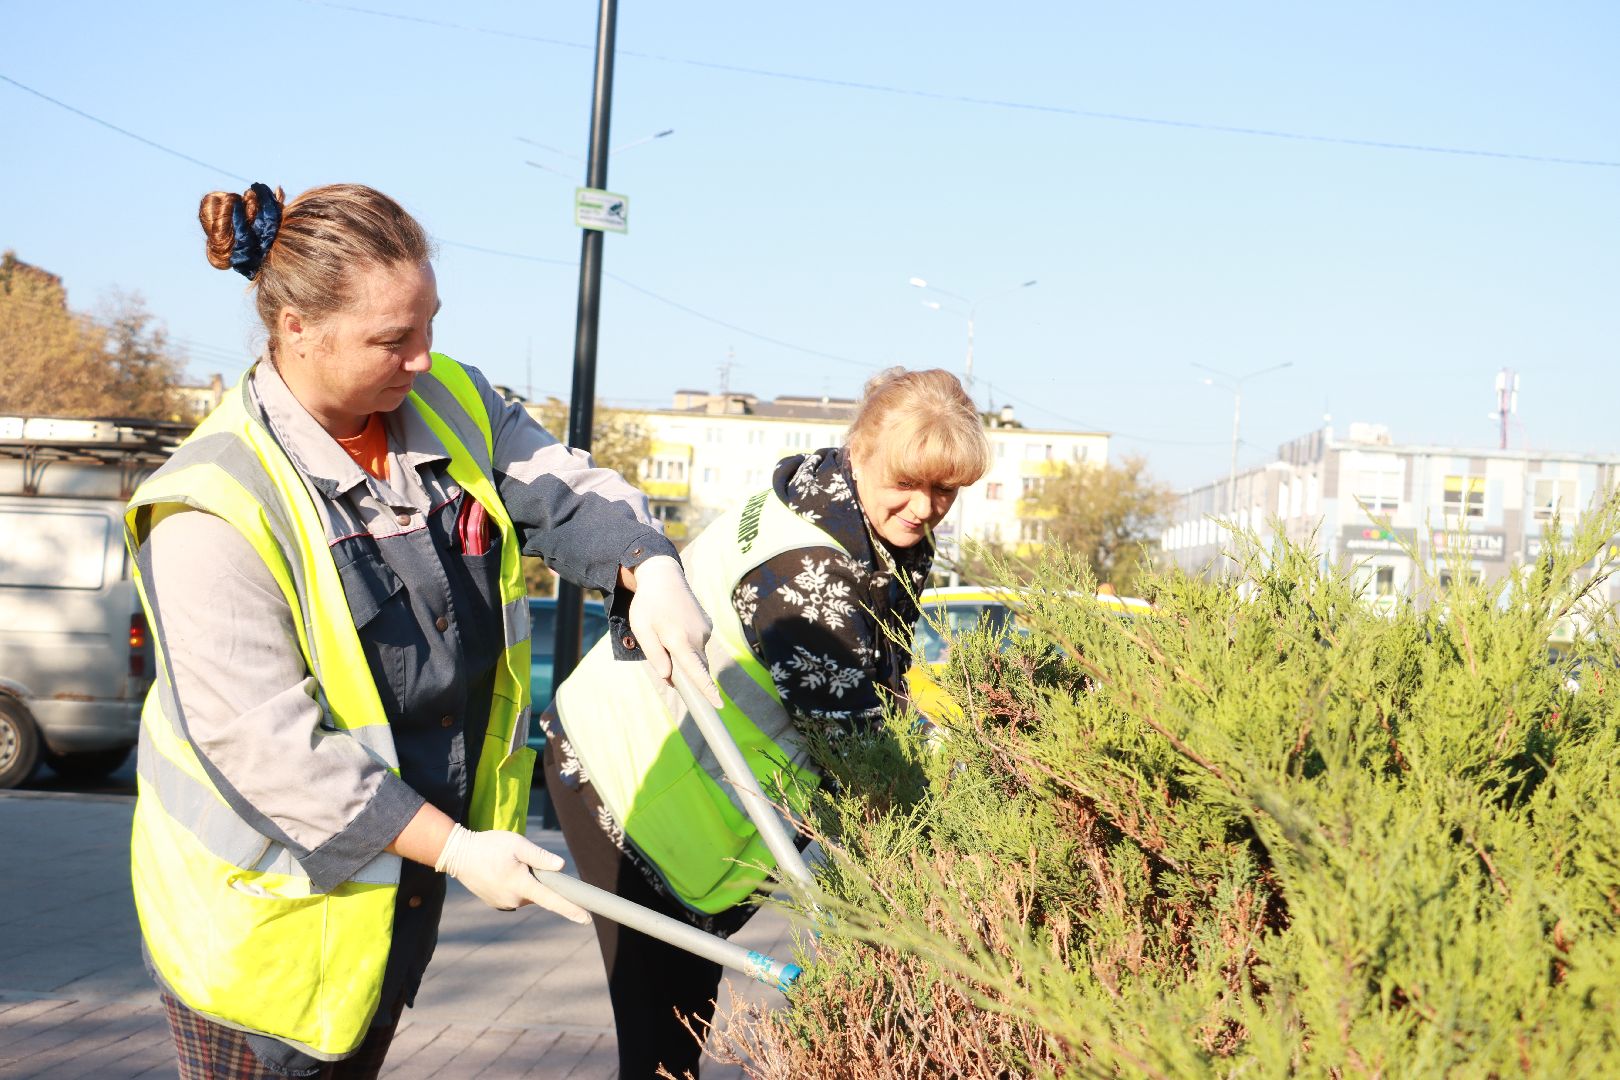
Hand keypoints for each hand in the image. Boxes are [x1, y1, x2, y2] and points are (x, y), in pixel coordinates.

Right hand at [436, 824, 588, 920]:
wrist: (457, 854)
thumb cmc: (489, 846)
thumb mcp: (517, 844)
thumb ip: (540, 857)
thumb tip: (561, 866)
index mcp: (521, 885)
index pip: (552, 900)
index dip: (571, 909)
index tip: (587, 918)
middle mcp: (513, 899)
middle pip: (540, 893)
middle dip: (540, 880)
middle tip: (523, 859)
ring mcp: (503, 903)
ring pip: (527, 893)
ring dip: (527, 881)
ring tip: (508, 863)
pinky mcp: (496, 902)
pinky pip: (515, 894)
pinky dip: (516, 884)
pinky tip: (502, 870)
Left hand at [627, 555, 723, 706]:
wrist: (663, 577)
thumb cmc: (647, 605)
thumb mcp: (642, 630)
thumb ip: (655, 655)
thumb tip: (668, 676)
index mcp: (679, 640)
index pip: (696, 671)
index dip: (707, 690)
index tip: (718, 705)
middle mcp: (697, 636)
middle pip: (696, 667)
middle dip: (685, 670)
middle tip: (663, 652)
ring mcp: (705, 630)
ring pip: (697, 655)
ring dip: (685, 654)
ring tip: (666, 632)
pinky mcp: (708, 624)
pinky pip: (699, 643)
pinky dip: (689, 643)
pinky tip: (676, 626)